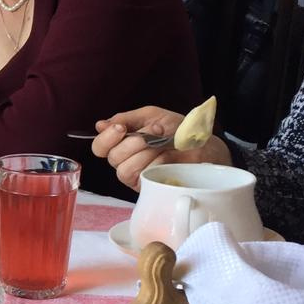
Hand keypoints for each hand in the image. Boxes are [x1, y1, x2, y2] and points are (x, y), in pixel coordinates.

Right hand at [92, 106, 229, 190]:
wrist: (203, 146)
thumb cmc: (178, 130)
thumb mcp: (152, 116)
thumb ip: (126, 118)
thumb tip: (100, 125)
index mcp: (122, 143)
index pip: (100, 146)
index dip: (106, 138)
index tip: (121, 128)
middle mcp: (125, 161)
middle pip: (112, 157)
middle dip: (133, 143)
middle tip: (154, 132)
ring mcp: (137, 176)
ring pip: (125, 169)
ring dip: (145, 153)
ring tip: (162, 144)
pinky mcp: (149, 187)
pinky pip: (142, 177)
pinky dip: (156, 163)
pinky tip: (168, 158)